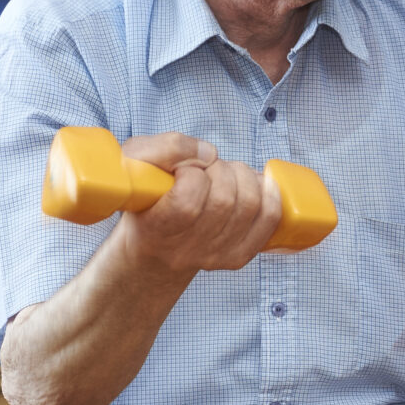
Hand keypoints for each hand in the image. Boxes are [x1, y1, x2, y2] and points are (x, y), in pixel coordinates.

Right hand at [100, 133, 282, 284]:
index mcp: (156, 227)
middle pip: (224, 199)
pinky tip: (254, 183)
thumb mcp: (134, 162)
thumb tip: (208, 154)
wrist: (152, 247)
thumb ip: (165, 148)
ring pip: (250, 204)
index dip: (192, 172)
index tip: (183, 167)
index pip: (188, 199)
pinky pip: (269, 218)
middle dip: (220, 169)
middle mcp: (187, 249)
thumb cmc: (144, 198)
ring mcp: (215, 255)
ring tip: (226, 174)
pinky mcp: (239, 255)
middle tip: (206, 168)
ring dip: (242, 176)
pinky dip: (268, 192)